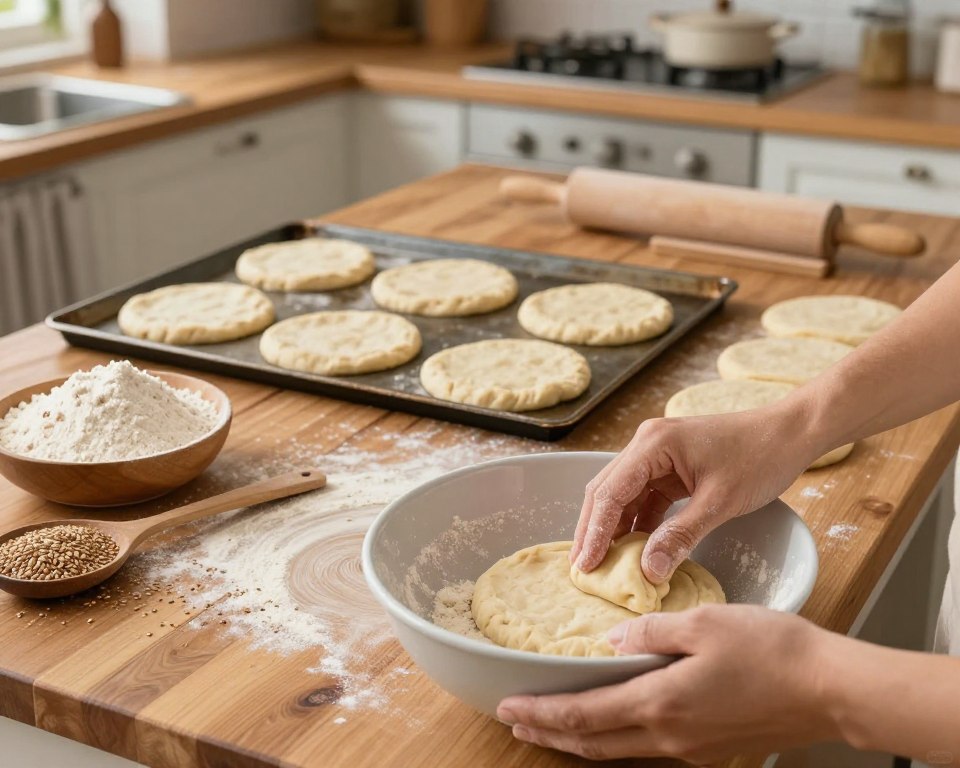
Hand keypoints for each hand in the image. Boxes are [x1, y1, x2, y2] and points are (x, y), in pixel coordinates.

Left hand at [497, 605, 840, 764]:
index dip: (542, 713)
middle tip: (516, 724)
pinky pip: (648, 750)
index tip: (508, 708)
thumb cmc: (771, 649)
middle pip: (593, 743)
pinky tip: (615, 726)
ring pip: (620, 751)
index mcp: (660, 702)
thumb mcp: (703, 623)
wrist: (829, 689)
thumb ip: (650, 633)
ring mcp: (691, 749)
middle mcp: (669, 736)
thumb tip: (611, 643)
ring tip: (553, 728)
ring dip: (581, 741)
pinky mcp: (712, 750)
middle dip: (550, 733)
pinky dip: (617, 740)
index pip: (584, 714)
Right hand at [572, 400, 818, 581]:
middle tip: (583, 570)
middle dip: (594, 530)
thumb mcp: (720, 502)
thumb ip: (680, 536)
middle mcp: (647, 444)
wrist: (790, 434)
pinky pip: (644, 498)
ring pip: (622, 496)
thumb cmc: (760, 458)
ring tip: (602, 565)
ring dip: (613, 529)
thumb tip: (647, 572)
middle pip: (607, 491)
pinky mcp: (670, 468)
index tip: (585, 565)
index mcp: (653, 444)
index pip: (610, 492)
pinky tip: (633, 550)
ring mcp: (657, 455)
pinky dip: (637, 524)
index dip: (594, 531)